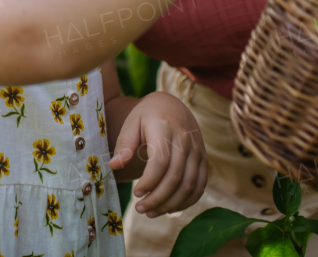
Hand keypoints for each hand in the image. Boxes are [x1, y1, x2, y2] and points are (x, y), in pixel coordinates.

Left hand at [108, 92, 207, 216]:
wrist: (171, 104)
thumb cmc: (147, 115)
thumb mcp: (131, 123)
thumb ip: (124, 144)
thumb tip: (114, 165)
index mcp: (165, 128)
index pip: (161, 161)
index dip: (149, 181)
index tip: (135, 193)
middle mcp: (185, 139)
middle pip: (175, 177)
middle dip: (157, 198)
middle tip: (140, 209)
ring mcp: (197, 149)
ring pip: (189, 184)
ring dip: (171, 204)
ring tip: (151, 212)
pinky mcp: (203, 158)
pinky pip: (200, 184)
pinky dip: (187, 201)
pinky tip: (170, 208)